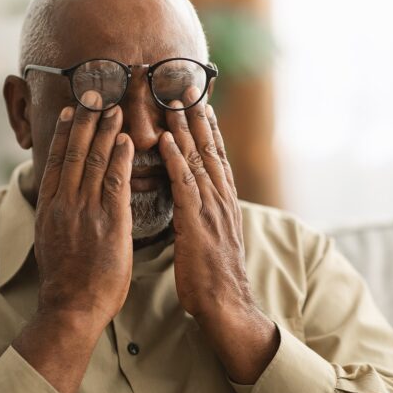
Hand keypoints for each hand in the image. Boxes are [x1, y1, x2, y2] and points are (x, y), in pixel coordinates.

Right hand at [33, 90, 133, 330]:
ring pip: (94, 160)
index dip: (63, 131)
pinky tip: (125, 139)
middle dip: (84, 119)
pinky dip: (120, 157)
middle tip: (93, 93)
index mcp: (49, 207)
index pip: (56, 159)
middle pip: (74, 151)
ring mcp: (85, 211)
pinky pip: (116, 181)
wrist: (70, 308)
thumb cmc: (65, 279)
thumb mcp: (50, 240)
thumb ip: (58, 214)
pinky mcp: (109, 222)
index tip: (70, 109)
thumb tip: (63, 197)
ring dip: (104, 130)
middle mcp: (64, 203)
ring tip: (113, 107)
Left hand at [158, 88, 252, 318]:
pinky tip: (166, 139)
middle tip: (188, 86)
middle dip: (198, 116)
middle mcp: (221, 199)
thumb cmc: (213, 277)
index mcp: (223, 202)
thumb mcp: (211, 238)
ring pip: (198, 159)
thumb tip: (191, 201)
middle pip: (209, 149)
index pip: (216, 156)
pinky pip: (184, 184)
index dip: (208, 128)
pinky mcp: (197, 223)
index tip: (200, 102)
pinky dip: (175, 159)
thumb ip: (203, 214)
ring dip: (186, 127)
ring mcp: (211, 209)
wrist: (226, 306)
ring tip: (175, 99)